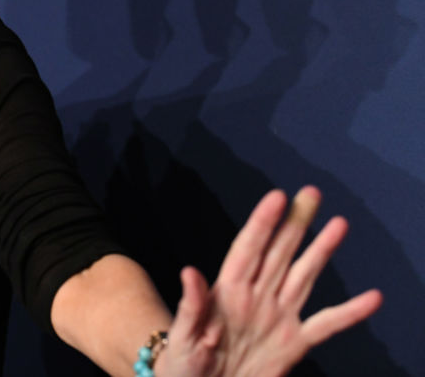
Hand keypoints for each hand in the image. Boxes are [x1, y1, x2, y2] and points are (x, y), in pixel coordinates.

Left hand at [155, 187, 382, 376]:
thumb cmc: (183, 362)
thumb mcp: (182, 335)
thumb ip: (191, 305)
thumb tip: (189, 271)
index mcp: (227, 292)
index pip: (247, 249)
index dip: (262, 223)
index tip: (278, 197)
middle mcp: (256, 297)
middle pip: (279, 252)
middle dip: (295, 223)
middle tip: (310, 194)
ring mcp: (277, 317)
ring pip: (303, 276)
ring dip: (321, 251)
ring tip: (339, 224)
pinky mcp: (293, 344)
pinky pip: (326, 325)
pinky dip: (349, 313)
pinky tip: (372, 298)